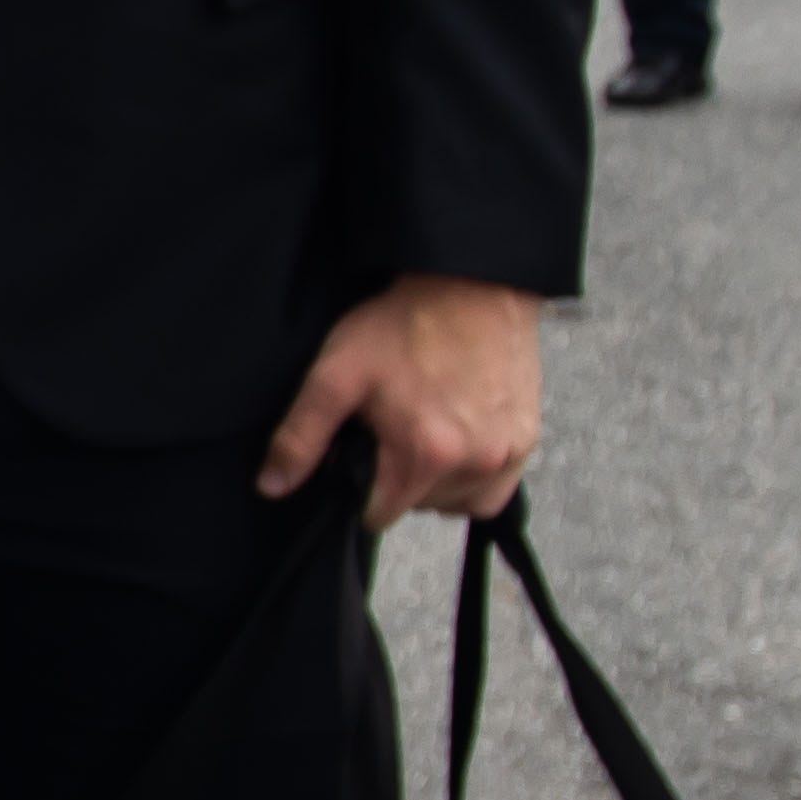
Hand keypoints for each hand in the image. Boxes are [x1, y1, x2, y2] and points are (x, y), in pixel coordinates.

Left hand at [259, 270, 537, 518]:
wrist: (471, 283)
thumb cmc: (403, 325)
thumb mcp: (335, 376)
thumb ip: (301, 437)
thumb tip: (271, 486)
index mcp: (424, 455)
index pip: (379, 515)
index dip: (359, 492)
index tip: (359, 456)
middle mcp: (475, 463)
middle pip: (420, 508)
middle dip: (398, 482)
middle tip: (391, 433)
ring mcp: (508, 453)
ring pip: (461, 503)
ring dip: (438, 485)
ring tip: (423, 439)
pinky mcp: (528, 438)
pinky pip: (498, 488)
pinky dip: (476, 478)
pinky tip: (458, 444)